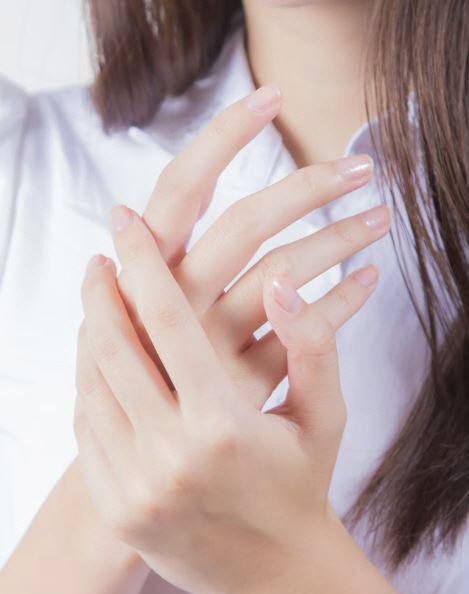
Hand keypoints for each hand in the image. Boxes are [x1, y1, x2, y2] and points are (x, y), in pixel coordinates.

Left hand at [74, 199, 385, 593]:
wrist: (275, 577)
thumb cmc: (302, 487)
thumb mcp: (326, 417)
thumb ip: (312, 344)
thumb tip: (283, 281)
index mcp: (222, 427)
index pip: (166, 321)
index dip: (142, 262)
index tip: (125, 220)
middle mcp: (169, 457)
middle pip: (112, 347)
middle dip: (100, 292)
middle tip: (100, 259)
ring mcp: (134, 488)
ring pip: (90, 385)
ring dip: (90, 334)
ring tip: (99, 303)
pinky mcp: (117, 509)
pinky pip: (87, 428)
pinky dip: (89, 384)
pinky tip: (102, 361)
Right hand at [108, 84, 388, 406]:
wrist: (135, 448)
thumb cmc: (138, 362)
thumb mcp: (129, 303)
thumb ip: (150, 259)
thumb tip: (153, 197)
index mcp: (144, 270)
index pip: (182, 187)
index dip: (223, 137)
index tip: (272, 97)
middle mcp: (175, 302)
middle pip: (244, 224)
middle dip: (307, 186)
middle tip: (361, 167)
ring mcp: (211, 344)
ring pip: (284, 275)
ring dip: (338, 240)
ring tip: (380, 219)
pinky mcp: (242, 383)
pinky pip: (305, 335)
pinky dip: (342, 303)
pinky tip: (369, 281)